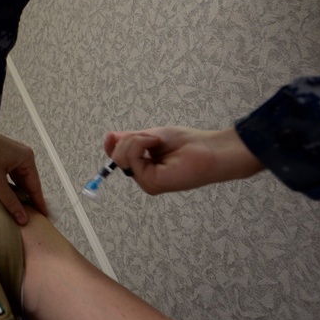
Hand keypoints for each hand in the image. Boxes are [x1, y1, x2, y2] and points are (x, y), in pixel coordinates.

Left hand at [0, 113, 47, 223]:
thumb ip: (10, 201)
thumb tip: (22, 218)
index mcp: (26, 160)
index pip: (35, 187)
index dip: (39, 203)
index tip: (44, 217)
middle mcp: (22, 157)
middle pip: (27, 183)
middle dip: (28, 199)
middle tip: (32, 217)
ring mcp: (11, 157)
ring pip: (17, 180)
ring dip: (17, 193)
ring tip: (20, 211)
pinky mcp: (1, 158)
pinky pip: (9, 175)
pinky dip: (9, 186)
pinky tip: (7, 197)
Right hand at [104, 126, 263, 194]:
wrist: (209, 150)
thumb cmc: (188, 143)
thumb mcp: (152, 136)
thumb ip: (131, 139)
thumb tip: (110, 137)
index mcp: (144, 166)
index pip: (117, 158)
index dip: (111, 146)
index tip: (113, 137)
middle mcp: (144, 176)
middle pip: (117, 157)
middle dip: (128, 139)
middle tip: (150, 137)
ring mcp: (147, 182)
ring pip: (122, 157)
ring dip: (136, 140)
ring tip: (156, 140)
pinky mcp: (152, 183)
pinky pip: (133, 158)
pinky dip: (140, 144)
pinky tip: (155, 144)